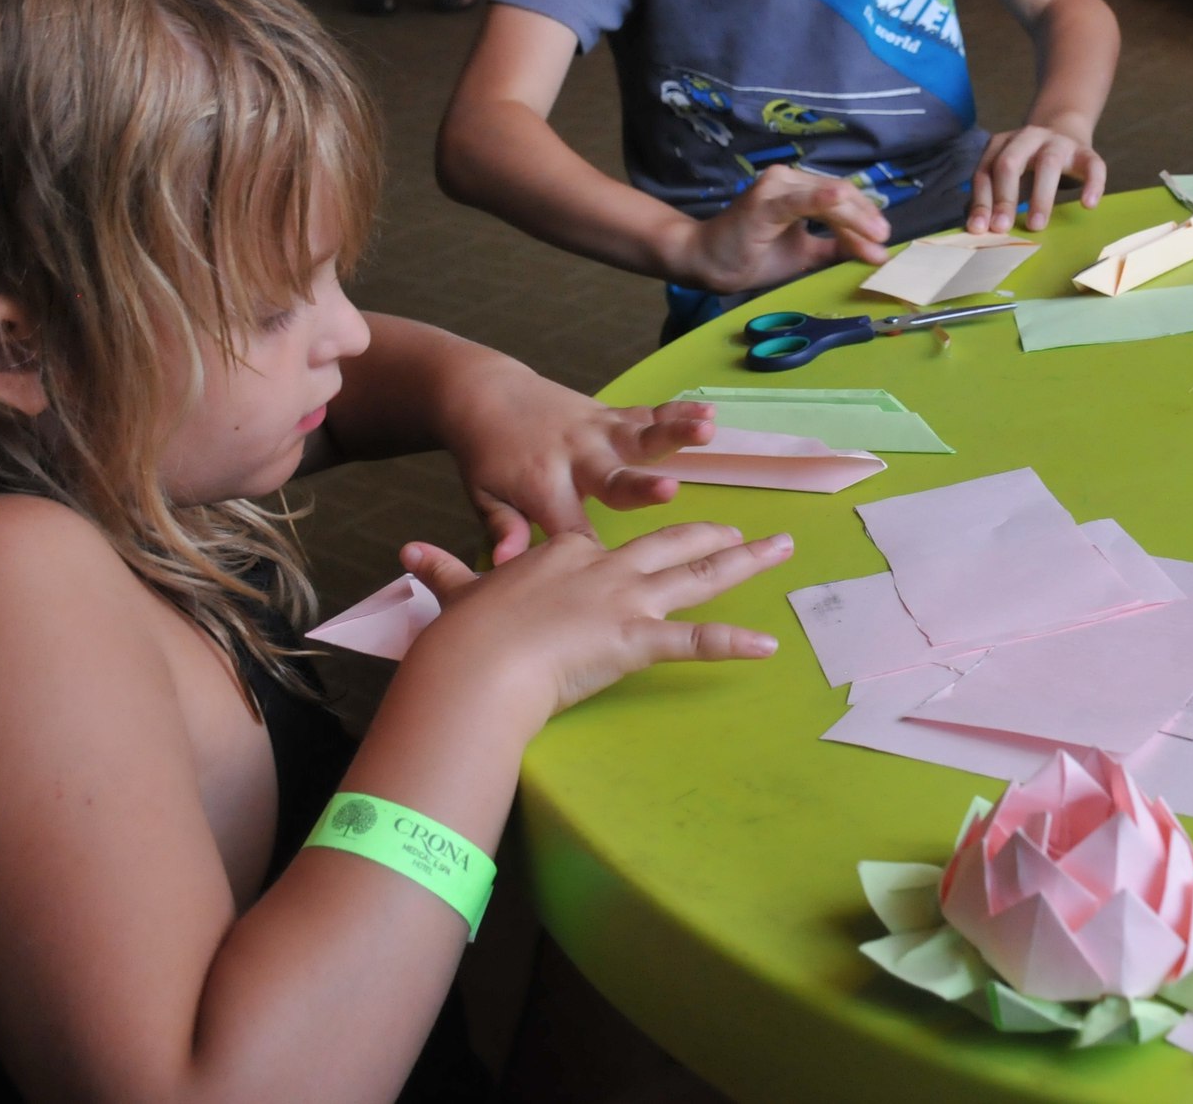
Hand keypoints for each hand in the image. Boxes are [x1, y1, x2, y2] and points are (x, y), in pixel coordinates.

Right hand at [400, 523, 791, 728]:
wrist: (478, 660)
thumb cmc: (467, 630)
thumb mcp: (458, 590)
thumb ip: (444, 571)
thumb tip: (409, 555)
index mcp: (565, 553)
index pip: (605, 544)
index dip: (634, 546)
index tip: (657, 540)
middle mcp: (606, 568)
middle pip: (670, 545)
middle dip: (712, 537)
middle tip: (746, 531)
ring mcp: (627, 601)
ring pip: (698, 577)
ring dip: (746, 564)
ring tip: (782, 550)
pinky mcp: (638, 638)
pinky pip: (697, 642)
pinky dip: (734, 643)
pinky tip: (767, 645)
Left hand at [435, 357, 718, 562]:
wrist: (484, 395)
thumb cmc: (485, 457)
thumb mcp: (483, 496)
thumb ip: (502, 526)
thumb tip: (505, 562)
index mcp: (542, 485)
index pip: (572, 530)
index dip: (592, 554)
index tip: (615, 580)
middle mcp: (575, 457)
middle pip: (613, 476)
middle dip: (641, 487)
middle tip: (669, 491)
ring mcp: (596, 432)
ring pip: (640, 435)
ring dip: (674, 434)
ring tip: (706, 431)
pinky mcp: (610, 415)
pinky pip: (647, 413)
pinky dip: (678, 412)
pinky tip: (710, 413)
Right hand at [673, 166, 889, 292]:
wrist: (707, 262)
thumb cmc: (752, 254)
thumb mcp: (805, 253)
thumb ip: (836, 247)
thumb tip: (874, 250)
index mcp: (799, 188)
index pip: (842, 198)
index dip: (865, 217)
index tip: (883, 243)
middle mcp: (788, 179)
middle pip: (840, 195)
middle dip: (865, 218)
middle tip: (884, 240)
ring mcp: (775, 187)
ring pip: (827, 198)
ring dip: (854, 217)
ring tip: (876, 237)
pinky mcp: (763, 202)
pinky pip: (799, 200)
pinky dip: (822, 199)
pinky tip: (840, 200)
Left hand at [969, 125, 1104, 231]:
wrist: (1065, 130)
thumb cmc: (1030, 163)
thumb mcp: (1007, 173)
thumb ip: (990, 194)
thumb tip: (975, 225)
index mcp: (1002, 144)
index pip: (985, 172)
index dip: (981, 201)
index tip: (980, 229)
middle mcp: (1027, 138)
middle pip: (1010, 163)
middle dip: (1004, 197)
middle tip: (1002, 228)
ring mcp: (1058, 143)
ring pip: (1048, 164)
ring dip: (1040, 197)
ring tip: (1037, 226)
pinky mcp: (1086, 152)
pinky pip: (1092, 166)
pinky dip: (1092, 184)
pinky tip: (1087, 205)